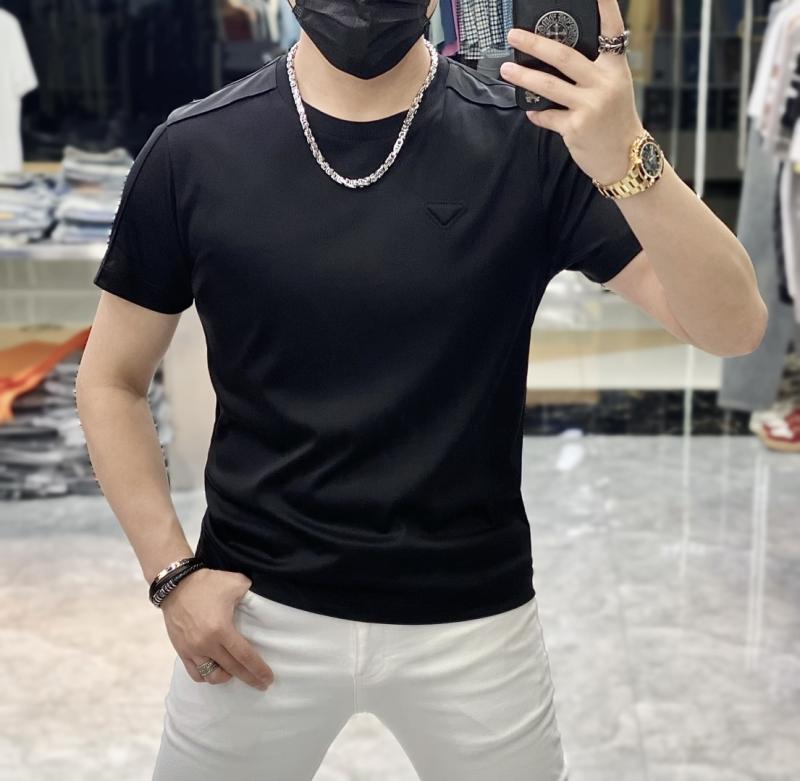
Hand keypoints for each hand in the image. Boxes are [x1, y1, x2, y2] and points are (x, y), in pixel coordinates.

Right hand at [160, 567, 273, 689]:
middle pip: (232, 670)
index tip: (268, 679)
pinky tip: (216, 670)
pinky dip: (207, 676)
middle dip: (249, 678)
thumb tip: (261, 602)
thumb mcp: (235, 582)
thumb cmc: (207, 583)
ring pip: (212, 676)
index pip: (244, 656)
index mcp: (221, 629)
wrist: (175, 585)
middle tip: (262, 684)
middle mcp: (206, 644)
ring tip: (235, 671)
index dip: (258, 669)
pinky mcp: (182, 651)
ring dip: (226, 677)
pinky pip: (195, 673)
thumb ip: (251, 594)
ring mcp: (192, 650)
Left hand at [499, 0, 644, 184]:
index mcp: (615, 69)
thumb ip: (591, 73)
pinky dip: (536, 113)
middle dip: (535, 43)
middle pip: (564, 56)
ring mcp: (589, 106)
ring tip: (506, 70)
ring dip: (523, 76)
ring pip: (548, 86)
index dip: (605, 6)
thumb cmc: (615, 121)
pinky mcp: (575, 127)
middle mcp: (603, 84)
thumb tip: (556, 58)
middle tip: (515, 35)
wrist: (625, 158)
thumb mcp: (613, 89)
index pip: (612, 30)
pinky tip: (530, 111)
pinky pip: (547, 116)